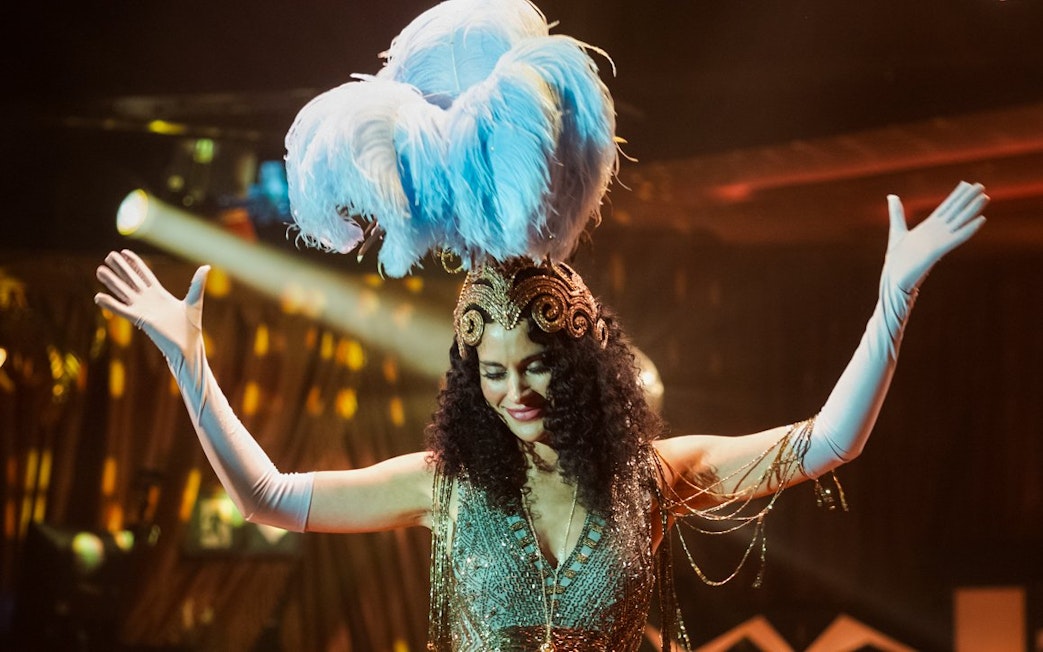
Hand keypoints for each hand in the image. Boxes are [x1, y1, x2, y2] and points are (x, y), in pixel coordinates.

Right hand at [95, 250, 210, 357]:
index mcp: (159, 293)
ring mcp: (142, 309)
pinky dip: (110, 304)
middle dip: (120, 268)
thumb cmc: (191, 327)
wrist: (187, 346)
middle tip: (108, 256)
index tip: (124, 251)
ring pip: (123, 291)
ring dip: (111, 281)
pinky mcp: (139, 320)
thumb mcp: (194, 301)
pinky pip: (121, 310)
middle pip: (131, 279)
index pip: (144, 274)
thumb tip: (206, 266)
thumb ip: (197, 284)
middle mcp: (148, 299)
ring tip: (99, 270)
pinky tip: (99, 297)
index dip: (134, 263)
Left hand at [884, 181, 987, 291]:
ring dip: (972, 210)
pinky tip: (981, 220)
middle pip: (955, 211)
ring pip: (959, 222)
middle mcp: (936, 232)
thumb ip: (897, 213)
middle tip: (980, 185)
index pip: (945, 207)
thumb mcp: (897, 231)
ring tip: (985, 198)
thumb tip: (892, 196)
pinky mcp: (938, 251)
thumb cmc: (897, 260)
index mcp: (928, 227)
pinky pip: (957, 238)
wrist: (894, 281)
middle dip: (967, 198)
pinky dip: (969, 229)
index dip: (956, 195)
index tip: (966, 183)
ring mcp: (939, 241)